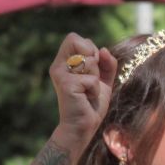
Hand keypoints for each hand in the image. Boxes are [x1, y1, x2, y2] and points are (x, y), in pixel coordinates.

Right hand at [49, 33, 116, 148]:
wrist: (84, 127)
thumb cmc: (91, 105)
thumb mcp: (103, 81)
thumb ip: (106, 64)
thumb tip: (103, 49)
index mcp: (64, 62)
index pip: (74, 38)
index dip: (89, 48)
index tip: (93, 66)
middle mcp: (58, 65)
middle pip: (77, 41)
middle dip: (93, 59)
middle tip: (90, 78)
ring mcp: (60, 74)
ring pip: (88, 60)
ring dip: (96, 77)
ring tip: (88, 91)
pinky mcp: (66, 84)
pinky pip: (91, 79)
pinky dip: (95, 90)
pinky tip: (87, 98)